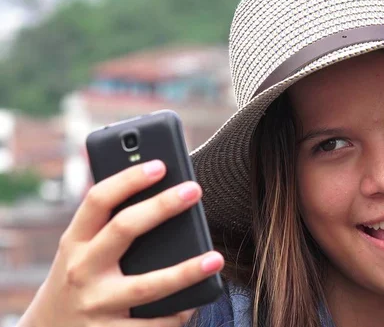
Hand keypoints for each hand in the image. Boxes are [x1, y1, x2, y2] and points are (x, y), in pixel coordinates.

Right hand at [18, 160, 224, 326]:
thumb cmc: (79, 279)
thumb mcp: (81, 251)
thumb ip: (108, 226)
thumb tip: (162, 195)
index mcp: (75, 242)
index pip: (98, 200)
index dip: (128, 179)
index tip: (160, 164)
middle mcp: (82, 269)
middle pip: (124, 229)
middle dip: (161, 206)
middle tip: (194, 189)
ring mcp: (96, 304)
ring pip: (148, 286)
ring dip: (186, 272)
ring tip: (216, 258)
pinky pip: (152, 325)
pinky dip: (177, 314)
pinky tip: (194, 302)